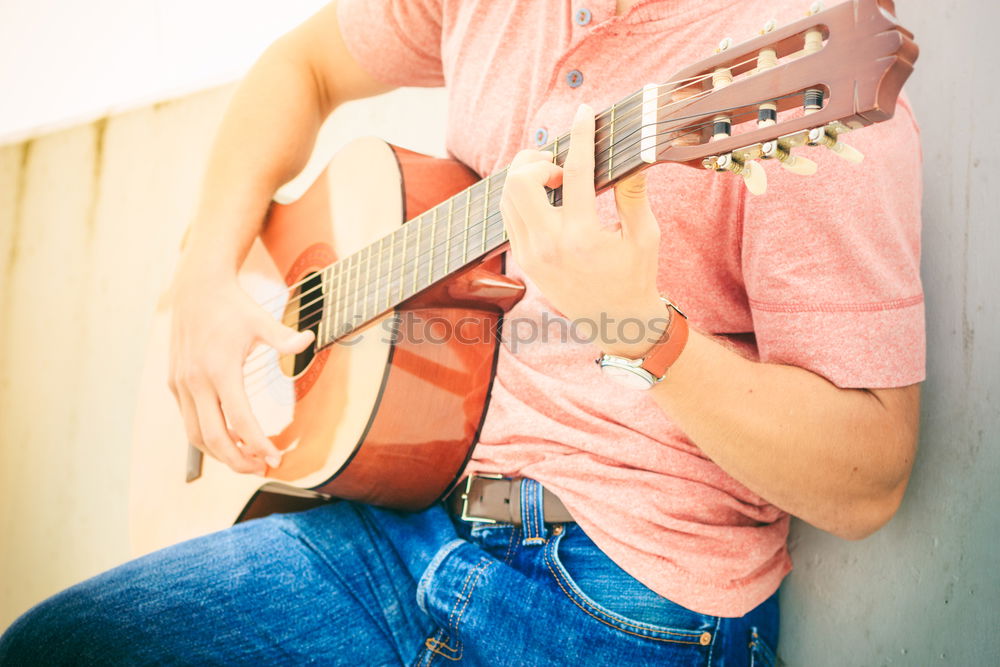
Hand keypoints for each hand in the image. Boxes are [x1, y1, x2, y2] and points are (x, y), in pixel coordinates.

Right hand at [167, 264, 313, 473]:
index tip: (275, 458)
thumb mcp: (261, 319)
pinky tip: (229, 439)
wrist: (196, 288)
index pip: (239, 420)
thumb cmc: (233, 306)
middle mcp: (196, 381)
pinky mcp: (174, 383)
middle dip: (238, 460)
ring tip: (247, 460)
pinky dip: (207, 437)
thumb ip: (284, 337)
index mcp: (220, 369)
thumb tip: (308, 340)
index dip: (258, 444)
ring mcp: (181, 384)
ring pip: (196, 435)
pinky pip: (189, 420)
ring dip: (221, 454)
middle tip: (262, 470)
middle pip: (213, 438)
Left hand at [500, 104, 664, 356]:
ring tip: (556, 177)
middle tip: (562, 163)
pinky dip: (522, 197)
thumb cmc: (635, 277)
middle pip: (519, 180)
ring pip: (506, 196)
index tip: (585, 112)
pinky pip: (509, 215)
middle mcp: (548, 245)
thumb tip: (635, 154)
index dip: (581, 135)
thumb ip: (634, 193)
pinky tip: (547, 196)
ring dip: (527, 176)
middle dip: (538, 159)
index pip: (577, 171)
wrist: (615, 322)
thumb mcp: (644, 235)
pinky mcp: (523, 260)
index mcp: (582, 237)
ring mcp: (530, 254)